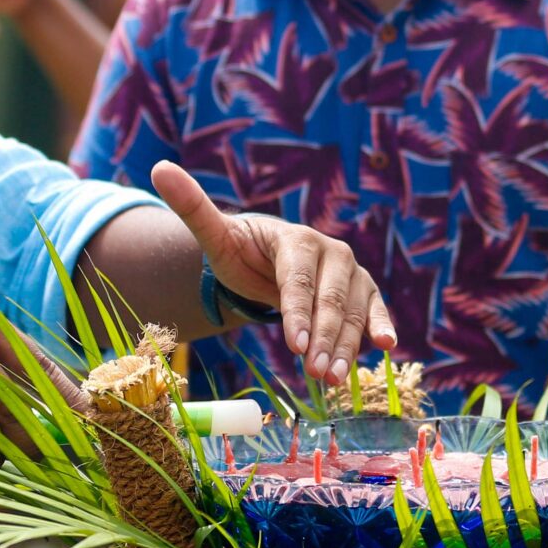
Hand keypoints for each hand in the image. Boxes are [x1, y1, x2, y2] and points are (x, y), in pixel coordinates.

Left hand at [149, 160, 395, 386]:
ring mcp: (351, 274)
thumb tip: (159, 168)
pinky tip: (387, 347)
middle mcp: (332, 253)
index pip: (298, 279)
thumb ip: (192, 206)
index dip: (297, 311)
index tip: (293, 344)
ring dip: (346, 346)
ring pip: (351, 313)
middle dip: (323, 337)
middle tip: (313, 372)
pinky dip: (382, 327)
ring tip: (332, 379)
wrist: (267, 258)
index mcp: (297, 239)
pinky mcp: (363, 293)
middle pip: (330, 300)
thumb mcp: (215, 235)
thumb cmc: (240, 251)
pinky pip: (373, 311)